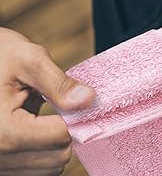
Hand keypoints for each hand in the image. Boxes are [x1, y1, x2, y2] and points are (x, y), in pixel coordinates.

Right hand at [0, 27, 95, 174]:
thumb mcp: (28, 60)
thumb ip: (59, 84)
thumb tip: (89, 100)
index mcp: (3, 130)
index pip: (61, 137)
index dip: (76, 116)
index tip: (73, 100)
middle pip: (58, 157)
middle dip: (65, 130)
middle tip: (57, 106)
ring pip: (49, 168)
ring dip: (53, 143)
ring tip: (37, 117)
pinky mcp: (0, 168)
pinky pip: (34, 170)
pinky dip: (41, 152)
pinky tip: (32, 129)